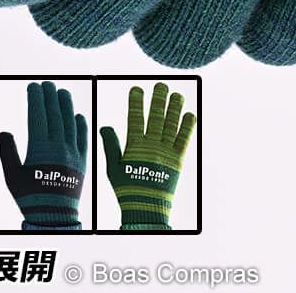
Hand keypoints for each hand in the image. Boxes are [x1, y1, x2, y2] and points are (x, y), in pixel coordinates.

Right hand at [0, 81, 86, 230]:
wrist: (54, 218)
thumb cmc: (29, 199)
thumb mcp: (12, 177)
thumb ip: (8, 153)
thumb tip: (4, 131)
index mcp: (41, 148)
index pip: (38, 116)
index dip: (36, 99)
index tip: (33, 86)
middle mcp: (60, 146)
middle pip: (55, 115)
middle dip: (50, 97)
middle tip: (46, 84)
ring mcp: (74, 152)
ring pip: (71, 122)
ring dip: (67, 105)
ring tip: (63, 92)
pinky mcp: (83, 160)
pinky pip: (83, 137)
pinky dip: (81, 125)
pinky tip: (78, 116)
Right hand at [100, 83, 194, 230]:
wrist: (146, 209)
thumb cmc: (127, 189)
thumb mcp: (113, 169)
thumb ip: (111, 146)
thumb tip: (105, 127)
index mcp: (135, 147)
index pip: (135, 119)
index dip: (136, 103)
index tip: (136, 88)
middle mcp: (152, 146)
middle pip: (156, 117)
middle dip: (158, 99)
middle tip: (161, 85)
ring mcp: (166, 151)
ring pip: (171, 124)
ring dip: (175, 108)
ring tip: (177, 95)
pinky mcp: (178, 159)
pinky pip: (184, 139)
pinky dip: (187, 126)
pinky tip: (190, 114)